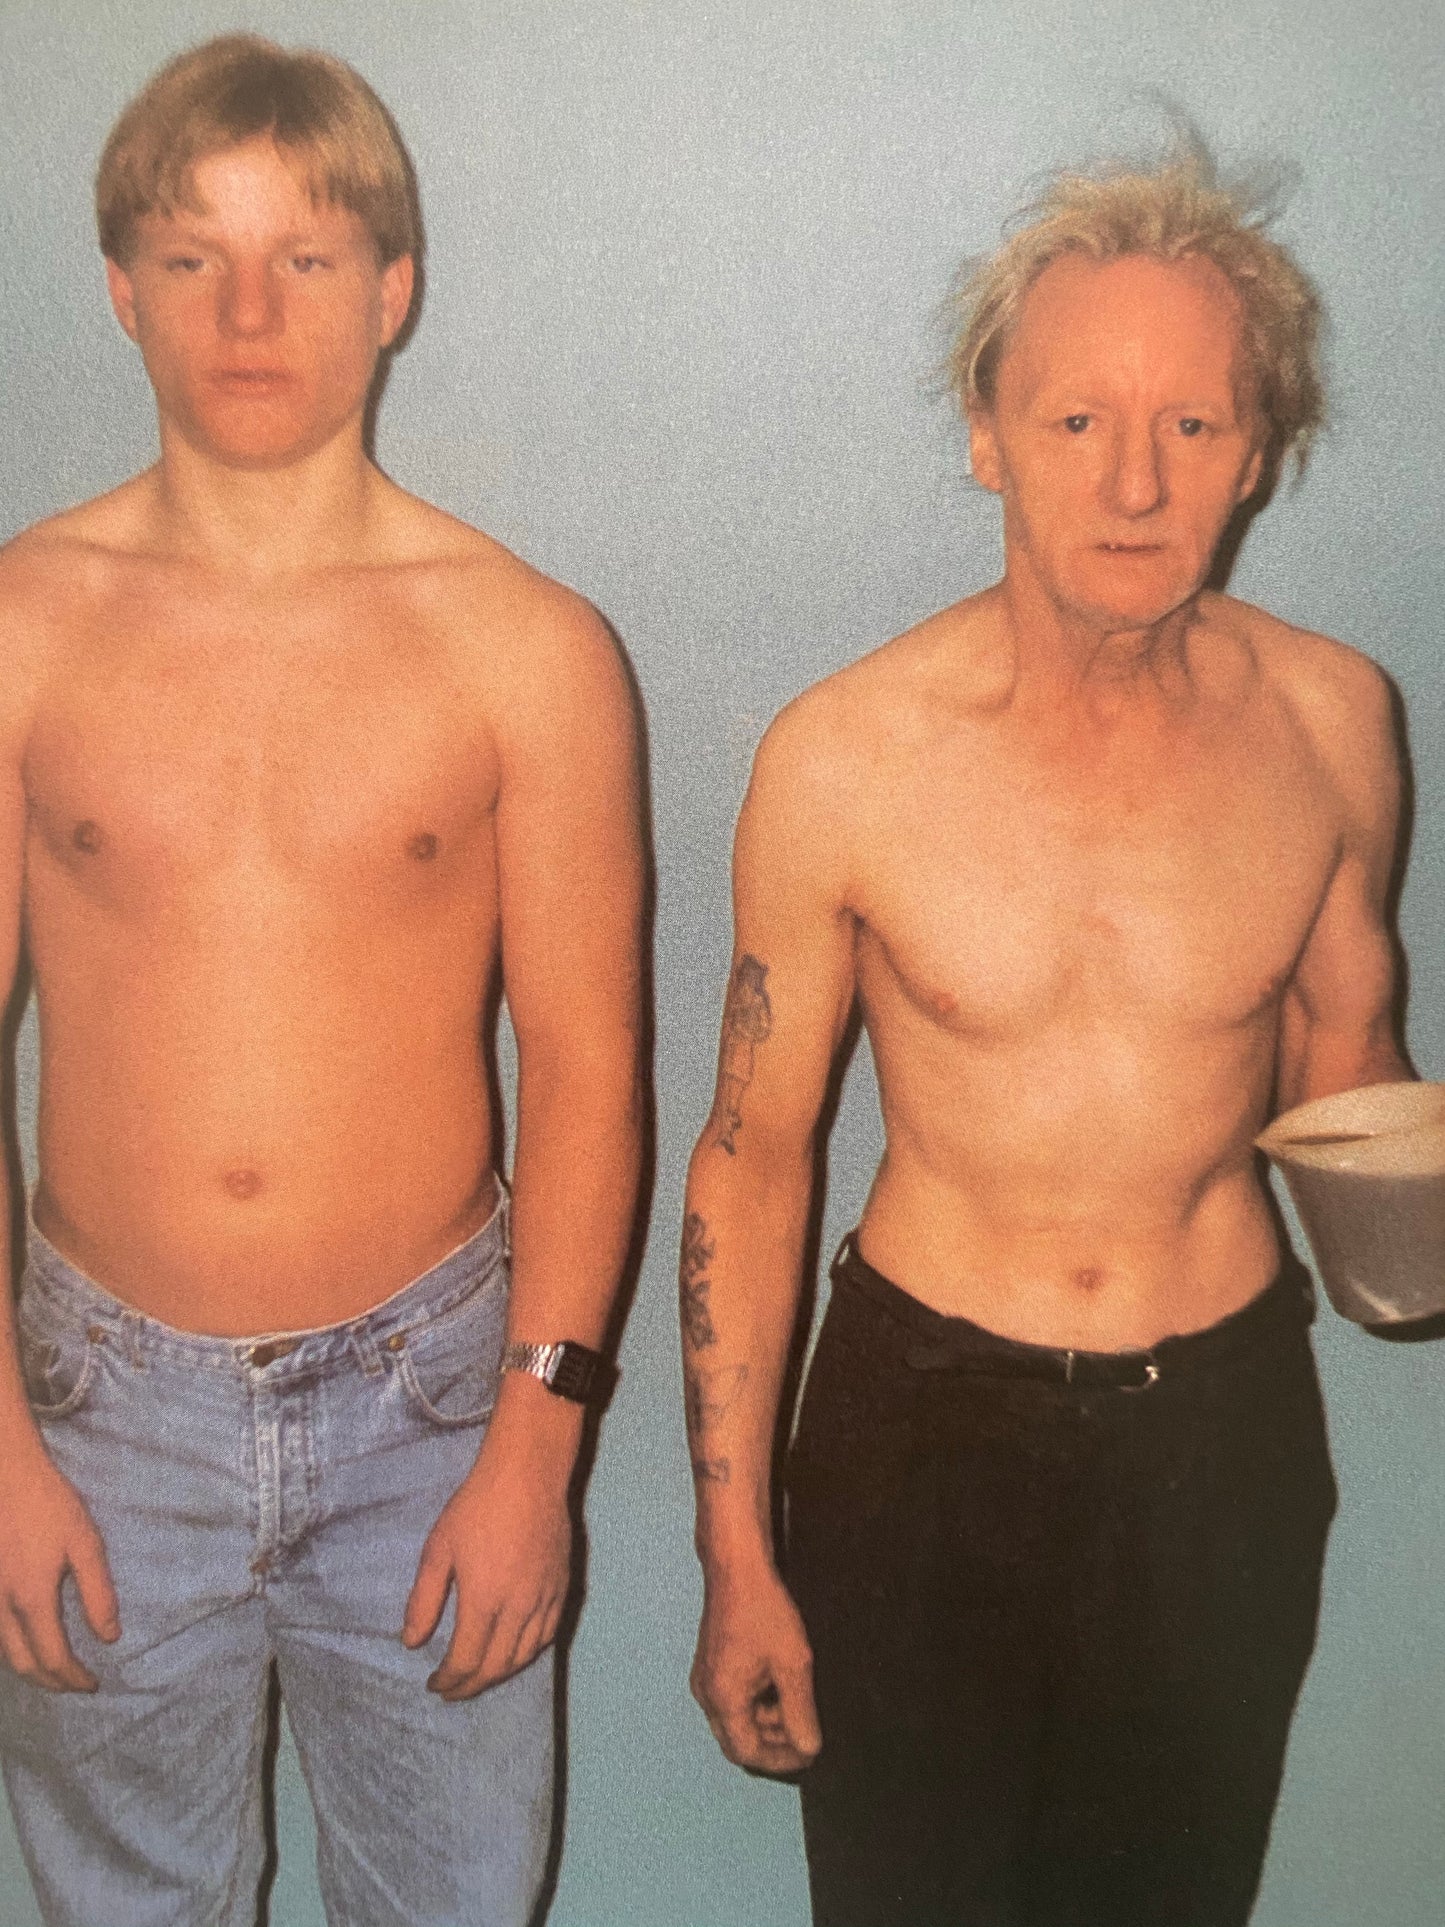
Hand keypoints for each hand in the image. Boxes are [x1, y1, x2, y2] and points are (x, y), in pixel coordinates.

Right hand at [0, 1444, 118, 1691]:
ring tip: (55, 1670)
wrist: (4, 1476)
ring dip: (29, 1668)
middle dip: (50, 1682)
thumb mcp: (85, 1544)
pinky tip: (27, 1641)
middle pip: (23, 1664)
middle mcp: (1, 1607)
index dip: (73, 1678)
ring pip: (3, 1652)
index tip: (94, 1684)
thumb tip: (109, 1637)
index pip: (54, 1658)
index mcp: (32, 1599)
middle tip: (75, 1684)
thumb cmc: (49, 1505)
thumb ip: (98, 1593)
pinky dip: (12, 1648)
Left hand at [401, 1404, 573, 1700]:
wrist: (528, 1473)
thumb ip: (425, 1600)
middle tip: (452, 1688)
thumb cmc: (477, 1506)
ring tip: (479, 1674)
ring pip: (525, 1656)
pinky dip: (528, 1653)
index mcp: (485, 1601)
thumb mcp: (438, 1549)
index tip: (434, 1684)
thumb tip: (412, 1643)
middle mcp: (519, 1609)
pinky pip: (548, 1635)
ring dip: (500, 1673)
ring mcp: (546, 1599)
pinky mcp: (562, 1586)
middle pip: (497, 1667)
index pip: (467, 1661)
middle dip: (471, 1685)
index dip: (449, 1680)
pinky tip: (514, 1649)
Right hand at [692, 1556, 820, 1773]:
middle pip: (738, 1741)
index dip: (781, 1760)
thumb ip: (801, 1712)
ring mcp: (705, 1679)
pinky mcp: (710, 1665)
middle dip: (773, 1744)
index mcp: (722, 1699)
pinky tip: (779, 1685)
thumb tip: (809, 1748)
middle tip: (805, 1734)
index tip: (809, 1754)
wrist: (737, 1567)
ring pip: (735, 1721)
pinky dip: (756, 1703)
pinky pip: (732, 1700)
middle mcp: (707, 1695)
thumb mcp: (793, 1665)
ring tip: (797, 1705)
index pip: (749, 1753)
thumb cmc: (763, 1609)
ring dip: (766, 1723)